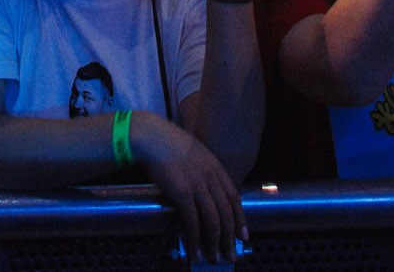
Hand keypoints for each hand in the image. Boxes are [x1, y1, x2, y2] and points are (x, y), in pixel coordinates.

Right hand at [134, 114, 245, 265]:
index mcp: (215, 167)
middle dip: (230, 238)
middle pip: (226, 213)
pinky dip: (195, 239)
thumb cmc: (167, 143)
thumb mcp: (194, 152)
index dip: (240, 218)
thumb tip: (205, 190)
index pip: (234, 197)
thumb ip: (204, 169)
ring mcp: (197, 184)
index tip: (242, 235)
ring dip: (214, 243)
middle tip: (231, 255)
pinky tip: (195, 250)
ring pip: (213, 220)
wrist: (151, 136)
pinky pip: (192, 221)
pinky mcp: (182, 192)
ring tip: (213, 258)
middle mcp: (211, 176)